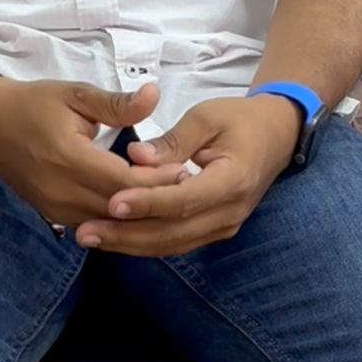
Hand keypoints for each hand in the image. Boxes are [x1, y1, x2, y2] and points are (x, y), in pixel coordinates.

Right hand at [0, 77, 184, 230]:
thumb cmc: (34, 103)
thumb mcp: (76, 94)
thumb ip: (118, 103)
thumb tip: (154, 95)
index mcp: (70, 158)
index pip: (125, 180)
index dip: (158, 180)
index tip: (185, 169)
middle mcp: (61, 191)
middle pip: (120, 208)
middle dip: (156, 201)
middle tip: (188, 188)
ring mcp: (55, 207)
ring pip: (109, 222)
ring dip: (139, 213)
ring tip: (171, 199)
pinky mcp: (52, 215)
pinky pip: (94, 223)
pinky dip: (118, 218)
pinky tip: (140, 206)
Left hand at [72, 94, 301, 257]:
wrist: (276, 136)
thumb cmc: (240, 120)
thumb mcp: (206, 117)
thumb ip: (172, 140)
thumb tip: (135, 157)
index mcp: (232, 181)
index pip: (183, 199)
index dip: (147, 203)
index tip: (112, 202)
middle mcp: (230, 212)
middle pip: (173, 232)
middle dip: (126, 235)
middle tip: (85, 231)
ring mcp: (223, 226)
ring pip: (171, 244)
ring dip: (129, 244)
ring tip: (90, 236)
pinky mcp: (213, 229)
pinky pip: (176, 241)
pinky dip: (143, 241)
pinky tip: (114, 236)